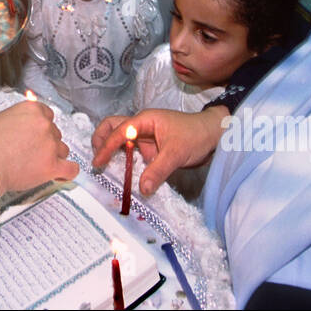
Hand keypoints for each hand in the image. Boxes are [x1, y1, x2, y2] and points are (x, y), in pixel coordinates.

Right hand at [0, 100, 77, 194]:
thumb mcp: (0, 119)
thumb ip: (18, 118)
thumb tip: (25, 122)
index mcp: (32, 110)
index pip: (48, 115)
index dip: (41, 127)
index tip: (35, 135)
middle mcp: (44, 124)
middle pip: (55, 133)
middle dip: (46, 142)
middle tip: (30, 152)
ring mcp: (50, 145)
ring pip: (63, 150)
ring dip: (54, 156)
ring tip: (37, 164)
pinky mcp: (52, 165)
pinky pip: (71, 169)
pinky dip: (67, 172)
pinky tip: (59, 174)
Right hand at [91, 109, 227, 196]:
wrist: (213, 136)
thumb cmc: (195, 135)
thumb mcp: (177, 153)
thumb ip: (158, 170)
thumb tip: (142, 189)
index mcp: (144, 120)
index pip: (119, 132)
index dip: (106, 147)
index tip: (98, 162)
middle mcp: (141, 127)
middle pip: (112, 127)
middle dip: (101, 140)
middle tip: (96, 159)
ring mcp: (145, 138)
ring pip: (120, 141)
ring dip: (111, 151)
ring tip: (104, 167)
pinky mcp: (150, 149)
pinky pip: (132, 154)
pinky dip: (124, 162)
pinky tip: (121, 174)